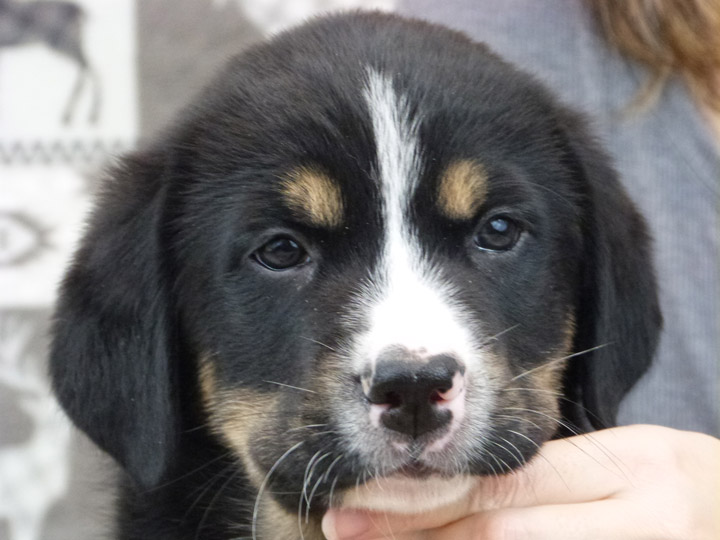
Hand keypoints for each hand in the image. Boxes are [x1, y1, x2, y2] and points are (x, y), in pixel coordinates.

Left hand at [321, 425, 719, 538]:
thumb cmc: (682, 494)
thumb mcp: (626, 466)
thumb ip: (547, 480)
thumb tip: (447, 489)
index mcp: (630, 473)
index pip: (506, 486)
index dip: (424, 498)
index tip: (357, 500)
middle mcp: (637, 525)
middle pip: (500, 533)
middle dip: (414, 535)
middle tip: (345, 528)